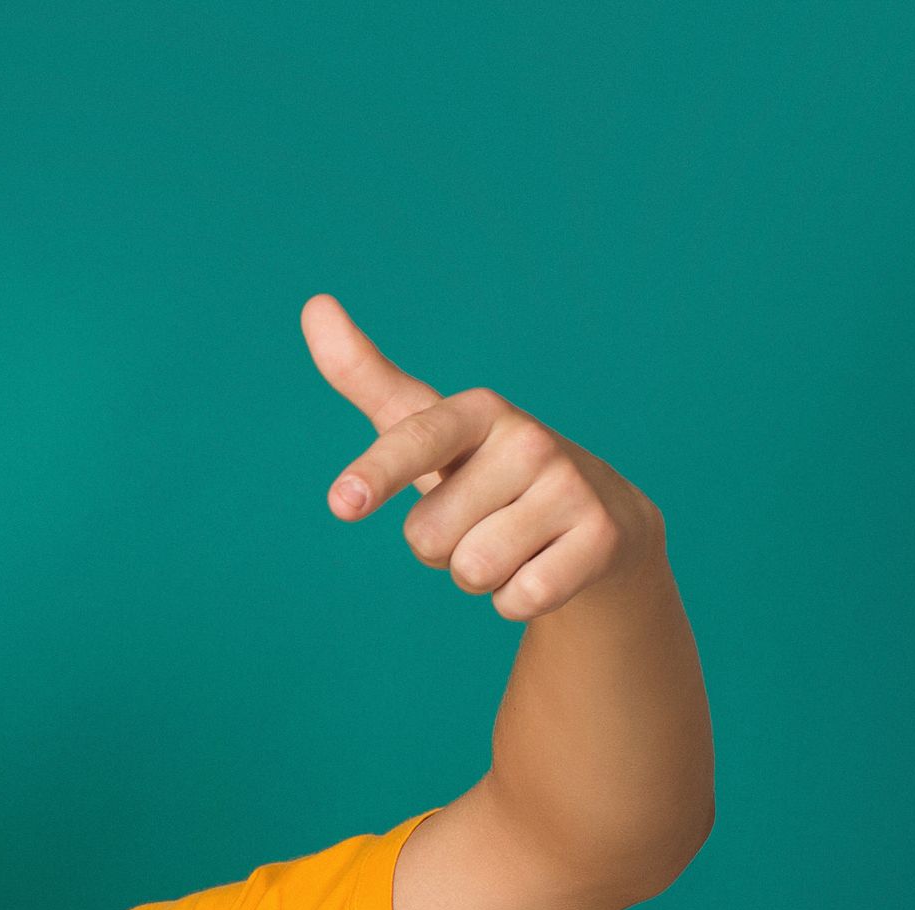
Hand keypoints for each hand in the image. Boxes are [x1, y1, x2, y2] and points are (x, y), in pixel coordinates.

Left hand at [305, 296, 656, 621]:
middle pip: (426, 536)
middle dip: (439, 547)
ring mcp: (570, 486)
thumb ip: (366, 377)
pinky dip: (515, 598)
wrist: (598, 515)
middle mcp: (529, 439)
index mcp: (478, 411)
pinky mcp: (601, 539)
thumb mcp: (426, 427)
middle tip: (479, 519)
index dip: (376, 475)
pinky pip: (515, 599)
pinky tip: (543, 564)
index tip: (341, 503)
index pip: (415, 441)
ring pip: (470, 570)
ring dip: (477, 574)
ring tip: (511, 541)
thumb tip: (313, 304)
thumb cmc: (485, 471)